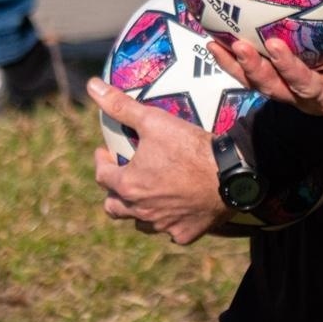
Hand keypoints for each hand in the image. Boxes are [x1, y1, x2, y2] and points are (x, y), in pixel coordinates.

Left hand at [87, 78, 231, 244]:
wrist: (229, 174)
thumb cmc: (189, 147)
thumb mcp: (153, 120)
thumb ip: (121, 105)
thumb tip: (93, 87)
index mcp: (128, 185)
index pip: (102, 176)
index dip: (102, 162)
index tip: (106, 152)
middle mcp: (141, 210)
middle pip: (114, 208)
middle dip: (113, 192)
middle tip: (123, 177)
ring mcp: (163, 225)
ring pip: (140, 222)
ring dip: (139, 209)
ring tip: (148, 193)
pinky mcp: (184, 234)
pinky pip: (170, 231)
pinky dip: (169, 220)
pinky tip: (176, 209)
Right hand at [210, 26, 322, 137]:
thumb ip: (314, 30)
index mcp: (297, 86)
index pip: (257, 78)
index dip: (232, 66)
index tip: (210, 42)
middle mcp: (310, 98)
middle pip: (271, 87)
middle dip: (250, 68)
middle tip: (234, 45)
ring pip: (304, 86)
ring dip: (288, 67)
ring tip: (275, 44)